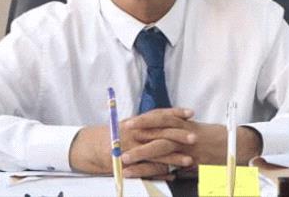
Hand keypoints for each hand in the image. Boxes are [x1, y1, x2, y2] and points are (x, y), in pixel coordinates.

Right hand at [68, 107, 196, 176]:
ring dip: (174, 158)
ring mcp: (132, 150)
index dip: (175, 113)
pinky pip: (147, 170)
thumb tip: (173, 118)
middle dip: (178, 136)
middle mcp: (135, 134)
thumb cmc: (117, 134)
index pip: (158, 115)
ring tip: (189, 161)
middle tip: (194, 138)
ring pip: (156, 154)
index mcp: (137, 122)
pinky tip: (173, 175)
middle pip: (160, 134)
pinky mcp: (129, 165)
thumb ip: (150, 122)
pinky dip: (161, 173)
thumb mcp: (132, 124)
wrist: (93, 148)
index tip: (190, 113)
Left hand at [122, 116, 262, 166]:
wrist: (238, 146)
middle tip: (120, 134)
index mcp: (185, 124)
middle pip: (158, 130)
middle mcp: (185, 133)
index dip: (144, 119)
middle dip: (138, 132)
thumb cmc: (217, 138)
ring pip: (161, 148)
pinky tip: (142, 174)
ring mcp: (188, 148)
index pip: (161, 117)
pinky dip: (156, 170)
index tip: (128, 122)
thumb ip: (181, 132)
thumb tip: (162, 135)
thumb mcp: (198, 131)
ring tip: (124, 159)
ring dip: (141, 154)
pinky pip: (171, 166)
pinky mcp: (193, 162)